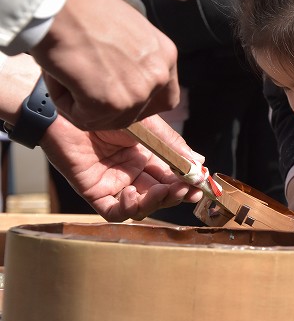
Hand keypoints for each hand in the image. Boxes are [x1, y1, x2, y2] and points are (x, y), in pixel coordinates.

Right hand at [30, 0, 179, 130]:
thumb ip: (135, 59)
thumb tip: (123, 76)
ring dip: (82, 102)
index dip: (139, 103)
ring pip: (107, 119)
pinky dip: (65, 102)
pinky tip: (61, 75)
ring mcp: (138, 92)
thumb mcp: (127, 31)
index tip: (115, 94)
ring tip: (69, 70)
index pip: (165, 97)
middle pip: (135, 114)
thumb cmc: (83, 8)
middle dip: (106, 106)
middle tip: (81, 82)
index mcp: (165, 55)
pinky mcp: (111, 103)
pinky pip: (83, 118)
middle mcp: (159, 75)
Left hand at [40, 114, 203, 221]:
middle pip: (160, 194)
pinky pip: (113, 211)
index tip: (200, 182)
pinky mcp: (93, 191)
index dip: (187, 182)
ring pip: (141, 206)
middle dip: (176, 194)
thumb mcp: (147, 126)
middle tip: (188, 190)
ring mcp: (114, 183)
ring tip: (165, 190)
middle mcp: (132, 172)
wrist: (66, 109)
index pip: (172, 176)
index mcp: (147, 156)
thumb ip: (172, 145)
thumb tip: (199, 162)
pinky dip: (126, 209)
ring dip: (156, 202)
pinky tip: (132, 194)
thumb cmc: (104, 111)